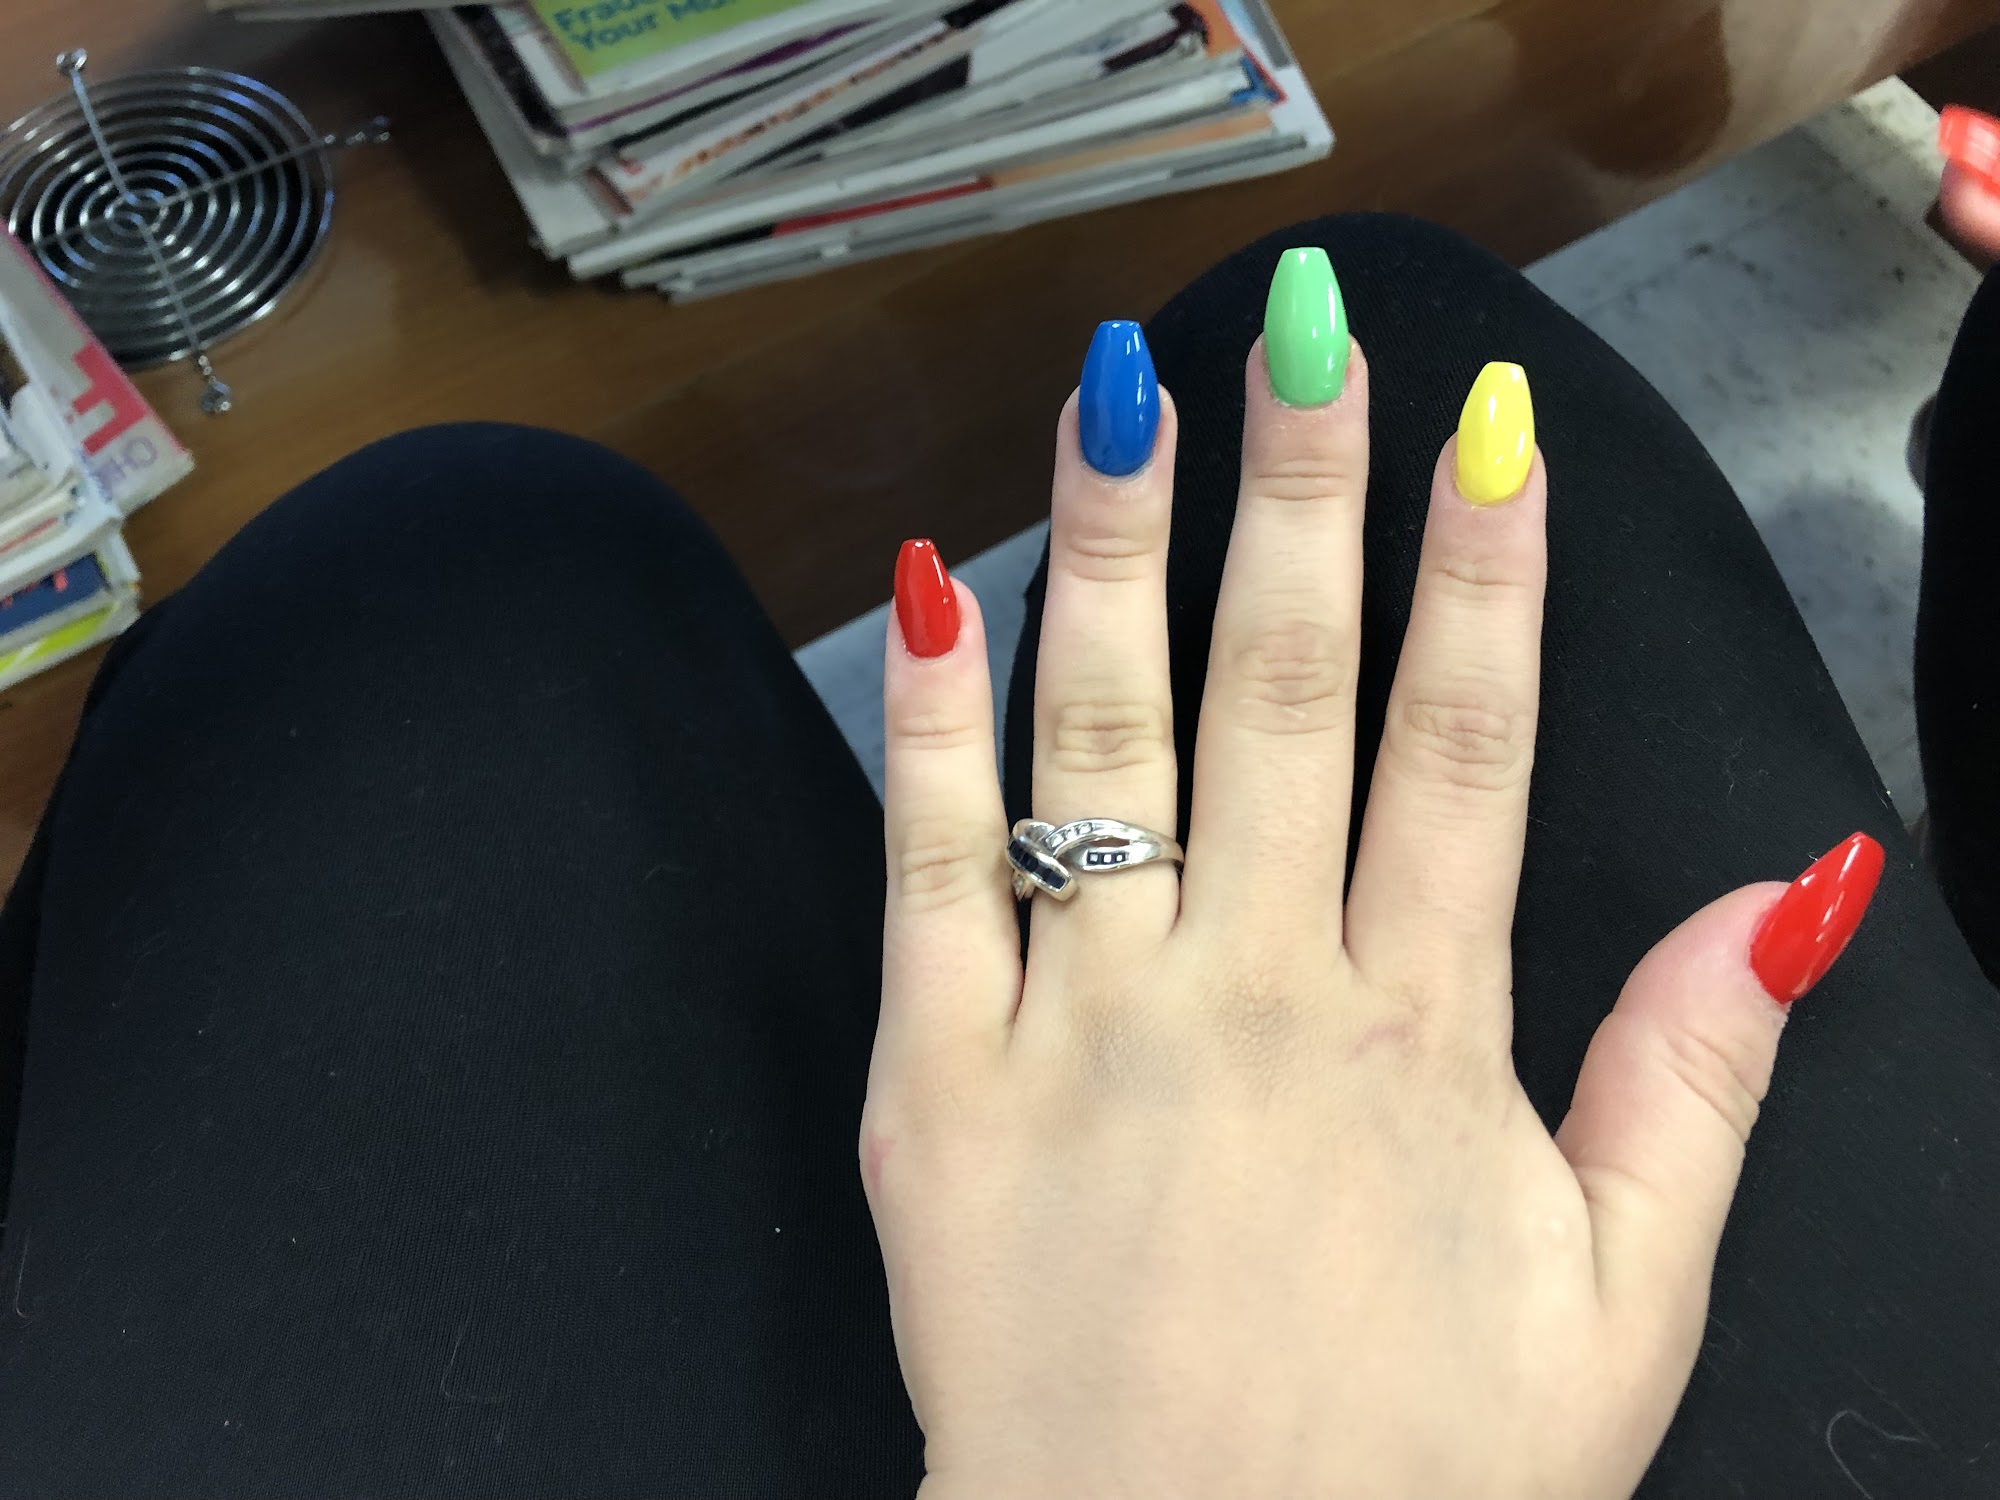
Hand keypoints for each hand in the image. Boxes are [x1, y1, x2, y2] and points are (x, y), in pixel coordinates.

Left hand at [865, 265, 1879, 1498]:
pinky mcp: (940, 1084)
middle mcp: (1249, 993)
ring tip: (1117, 393)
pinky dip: (934, 728)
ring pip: (1103, 737)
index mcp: (1416, 1035)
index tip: (1483, 426)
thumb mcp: (1619, 1315)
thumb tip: (1782, 891)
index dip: (1483, 571)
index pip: (1466, 742)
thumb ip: (1692, 1088)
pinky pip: (932, 871)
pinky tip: (942, 592)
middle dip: (1301, 492)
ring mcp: (1084, 1028)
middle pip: (1283, 689)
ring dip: (1117, 548)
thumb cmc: (1405, 1486)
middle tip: (1306, 332)